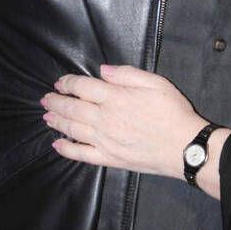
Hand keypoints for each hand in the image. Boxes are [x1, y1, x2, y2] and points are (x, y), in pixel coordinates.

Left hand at [41, 65, 206, 179]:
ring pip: (72, 129)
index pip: (82, 87)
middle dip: (56, 101)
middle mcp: (104, 119)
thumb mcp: (156, 83)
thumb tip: (103, 71)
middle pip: (72, 107)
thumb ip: (127, 74)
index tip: (61, 82)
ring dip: (57, 121)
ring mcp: (104, 140)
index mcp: (115, 97)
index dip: (68, 83)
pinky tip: (57, 143)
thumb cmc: (173, 113)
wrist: (184, 146)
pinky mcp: (108, 158)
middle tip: (46, 98)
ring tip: (47, 116)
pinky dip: (66, 149)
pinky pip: (81, 154)